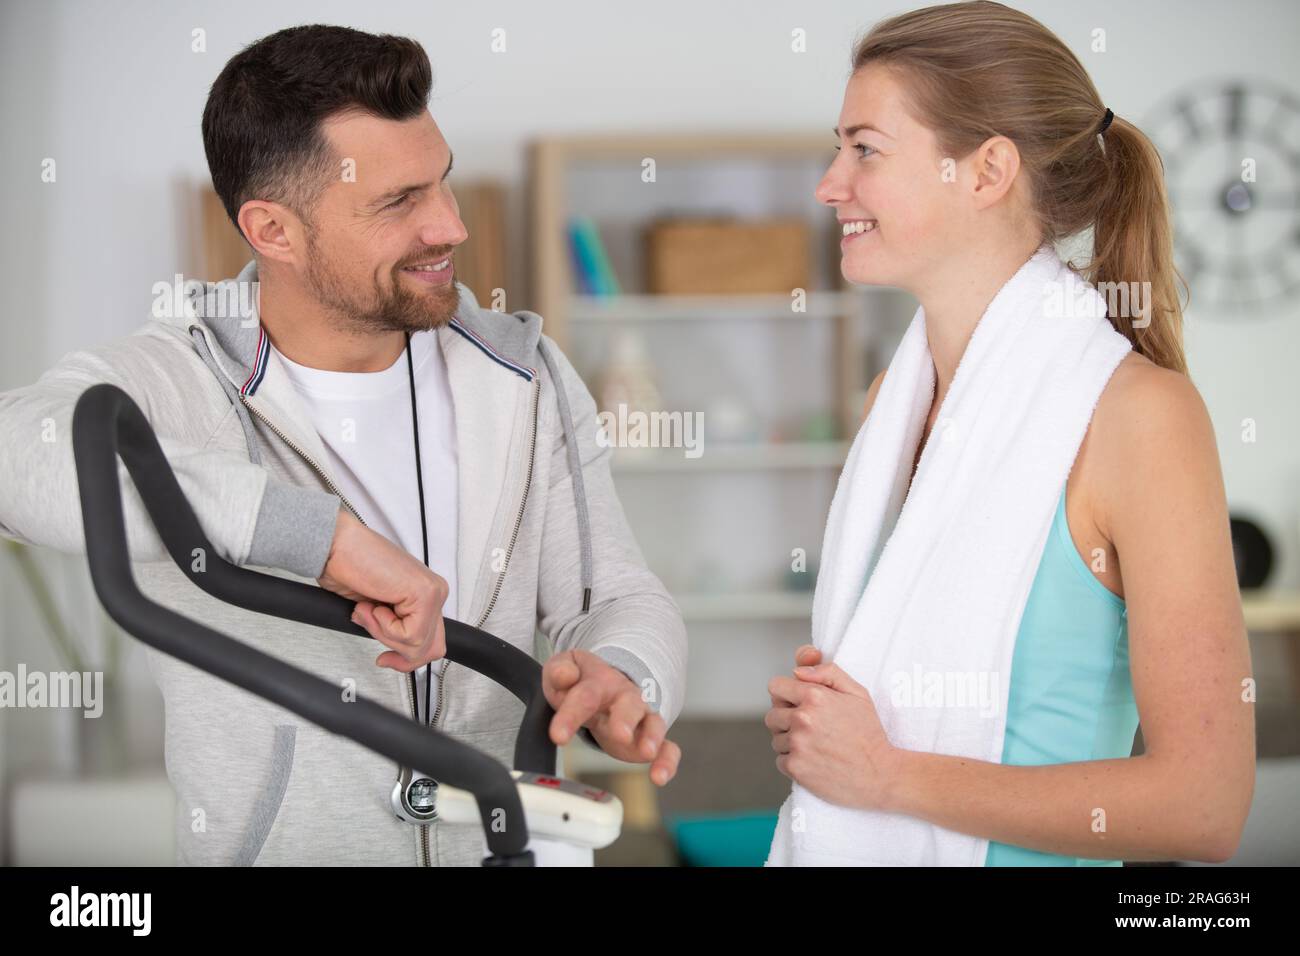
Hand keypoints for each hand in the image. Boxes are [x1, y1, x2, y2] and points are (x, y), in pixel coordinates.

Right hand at [317, 508, 447, 672]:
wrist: (335, 545)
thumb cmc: (348, 567)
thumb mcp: (376, 611)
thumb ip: (394, 627)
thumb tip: (400, 652)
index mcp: (424, 595)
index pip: (432, 641)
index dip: (407, 658)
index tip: (387, 659)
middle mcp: (433, 592)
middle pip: (430, 648)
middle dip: (398, 653)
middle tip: (379, 647)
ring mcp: (432, 592)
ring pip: (416, 644)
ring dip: (383, 633)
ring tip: (367, 609)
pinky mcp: (424, 593)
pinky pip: (408, 634)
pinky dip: (382, 626)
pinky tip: (372, 604)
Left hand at [542, 649, 680, 785]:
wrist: (604, 684)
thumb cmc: (580, 683)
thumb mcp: (561, 671)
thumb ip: (559, 671)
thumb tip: (564, 675)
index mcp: (599, 682)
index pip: (585, 696)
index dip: (571, 715)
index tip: (558, 737)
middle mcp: (624, 697)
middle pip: (629, 705)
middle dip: (625, 719)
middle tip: (620, 735)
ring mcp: (640, 717)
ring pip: (653, 723)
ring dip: (652, 737)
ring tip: (647, 753)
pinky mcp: (648, 738)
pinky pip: (667, 748)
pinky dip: (667, 761)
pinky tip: (660, 777)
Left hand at [765, 646, 896, 810]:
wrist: (880, 774)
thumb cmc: (868, 733)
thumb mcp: (857, 693)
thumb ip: (827, 672)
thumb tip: (797, 671)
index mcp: (815, 696)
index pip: (775, 687)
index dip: (787, 695)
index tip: (799, 704)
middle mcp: (802, 718)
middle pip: (772, 714)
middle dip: (786, 719)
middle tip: (811, 728)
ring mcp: (797, 744)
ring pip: (776, 738)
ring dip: (790, 742)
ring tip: (816, 746)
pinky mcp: (795, 767)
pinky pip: (780, 760)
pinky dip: (793, 761)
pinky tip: (814, 760)